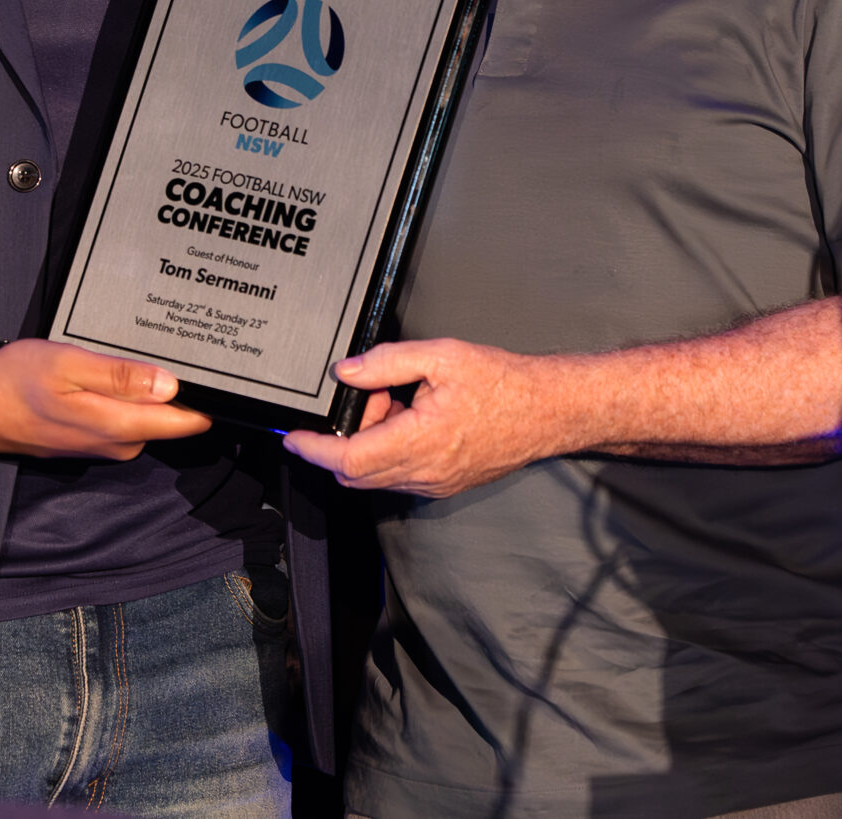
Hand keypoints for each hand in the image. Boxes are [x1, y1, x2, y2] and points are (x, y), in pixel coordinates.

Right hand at [0, 339, 212, 458]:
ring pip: (147, 418)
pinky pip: (126, 420)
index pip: (185, 422)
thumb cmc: (15, 382)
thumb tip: (170, 386)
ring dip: (153, 393)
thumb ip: (121, 377)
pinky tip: (116, 375)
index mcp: (117, 425)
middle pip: (170, 419)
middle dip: (183, 390)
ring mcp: (103, 445)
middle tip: (186, 351)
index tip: (225, 376)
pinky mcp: (90, 440)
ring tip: (150, 357)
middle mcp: (116, 444)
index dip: (210, 401)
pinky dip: (130, 398)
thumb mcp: (69, 365)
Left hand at [282, 338, 556, 496]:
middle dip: (343, 439)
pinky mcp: (444, 485)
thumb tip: (346, 371)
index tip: (293, 438)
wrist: (548, 411)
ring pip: (376, 476)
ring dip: (368, 444)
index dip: (314, 450)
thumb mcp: (442, 356)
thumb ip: (387, 362)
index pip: (349, 460)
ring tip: (395, 402)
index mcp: (422, 442)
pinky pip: (399, 476)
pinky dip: (389, 451)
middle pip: (356, 473)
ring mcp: (435, 484)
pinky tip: (411, 418)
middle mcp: (425, 473)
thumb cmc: (504, 383)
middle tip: (367, 398)